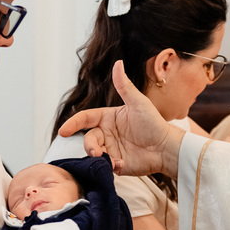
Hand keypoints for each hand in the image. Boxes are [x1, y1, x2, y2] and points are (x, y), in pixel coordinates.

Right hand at [57, 61, 184, 178]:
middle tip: (95, 152)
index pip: (85, 118)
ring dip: (98, 157)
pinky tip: (120, 164)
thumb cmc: (154, 123)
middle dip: (89, 146)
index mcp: (108, 118)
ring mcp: (110, 149)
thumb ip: (124, 85)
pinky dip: (109, 166)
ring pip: (93, 153)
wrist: (166, 148)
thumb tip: (118, 62)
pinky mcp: (115, 164)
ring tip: (108, 160)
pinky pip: (104, 166)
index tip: (64, 131)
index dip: (73, 123)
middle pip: (88, 138)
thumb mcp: (138, 102)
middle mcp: (107, 133)